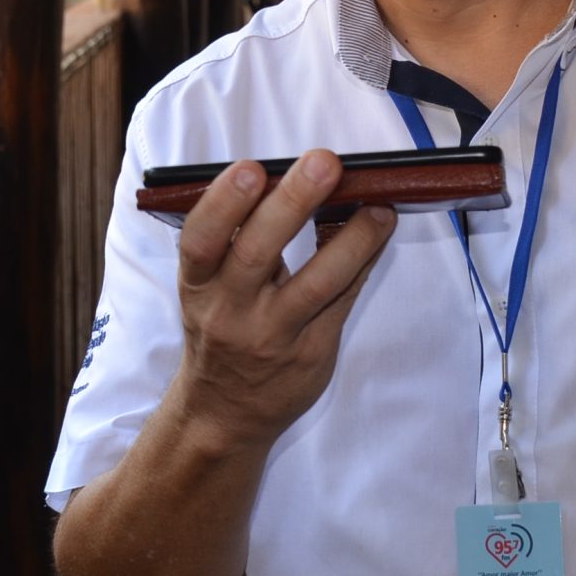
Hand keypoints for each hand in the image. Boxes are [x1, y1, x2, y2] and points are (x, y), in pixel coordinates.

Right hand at [163, 150, 394, 455]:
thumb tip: (290, 180)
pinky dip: (363, 261)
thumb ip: (236, 242)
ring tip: (377, 205)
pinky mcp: (310, 354)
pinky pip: (343, 301)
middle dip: (292, 203)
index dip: (222, 203)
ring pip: (316, 283)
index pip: (201, 241)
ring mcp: (271, 337)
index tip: (250, 169)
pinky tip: (379, 231)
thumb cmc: (220, 332)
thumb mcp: (208, 290)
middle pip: (257, 253)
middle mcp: (229, 313)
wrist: (224, 413)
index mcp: (197, 287)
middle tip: (324, 163)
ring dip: (352, 238)